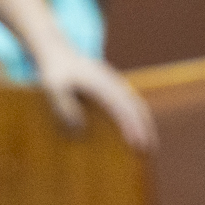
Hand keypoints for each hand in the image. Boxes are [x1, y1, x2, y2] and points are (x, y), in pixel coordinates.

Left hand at [30, 39, 154, 150]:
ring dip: (145, 124)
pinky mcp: (113, 88)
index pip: (121, 106)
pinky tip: (139, 132)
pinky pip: (131, 103)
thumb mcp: (54, 88)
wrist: (60, 54)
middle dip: (144, 127)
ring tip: (149, 146)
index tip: (137, 143)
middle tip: (150, 150)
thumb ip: (65, 107)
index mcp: (100, 83)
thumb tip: (80, 129)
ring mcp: (115, 84)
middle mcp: (112, 82)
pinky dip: (138, 118)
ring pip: (136, 104)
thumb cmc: (56, 73)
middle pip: (135, 105)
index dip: (131, 125)